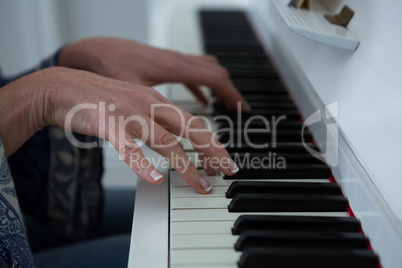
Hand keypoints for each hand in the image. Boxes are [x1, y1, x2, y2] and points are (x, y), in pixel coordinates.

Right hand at [0, 67, 238, 193]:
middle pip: (189, 129)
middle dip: (213, 151)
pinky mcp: (108, 125)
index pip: (193, 122)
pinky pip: (128, 148)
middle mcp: (148, 105)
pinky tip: (156, 180)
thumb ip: (155, 120)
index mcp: (156, 100)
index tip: (224, 160)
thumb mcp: (135, 104)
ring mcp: (129, 114)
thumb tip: (176, 142)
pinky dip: (143, 165)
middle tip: (228, 170)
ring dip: (186, 167)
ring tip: (200, 186)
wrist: (62, 87)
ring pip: (166, 142)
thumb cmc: (100, 99)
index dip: (212, 141)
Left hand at [58, 37, 249, 110]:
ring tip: (225, 108)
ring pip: (205, 70)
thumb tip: (160, 152)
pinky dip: (202, 87)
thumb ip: (145, 123)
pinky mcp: (164, 66)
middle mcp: (175, 61)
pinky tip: (202, 100)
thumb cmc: (106, 68)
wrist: (91, 50)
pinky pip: (191, 72)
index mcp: (171, 67)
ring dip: (218, 88)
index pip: (214, 78)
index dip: (232, 94)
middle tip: (239, 117)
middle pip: (215, 75)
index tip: (243, 109)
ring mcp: (171, 61)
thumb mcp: (126, 96)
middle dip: (229, 96)